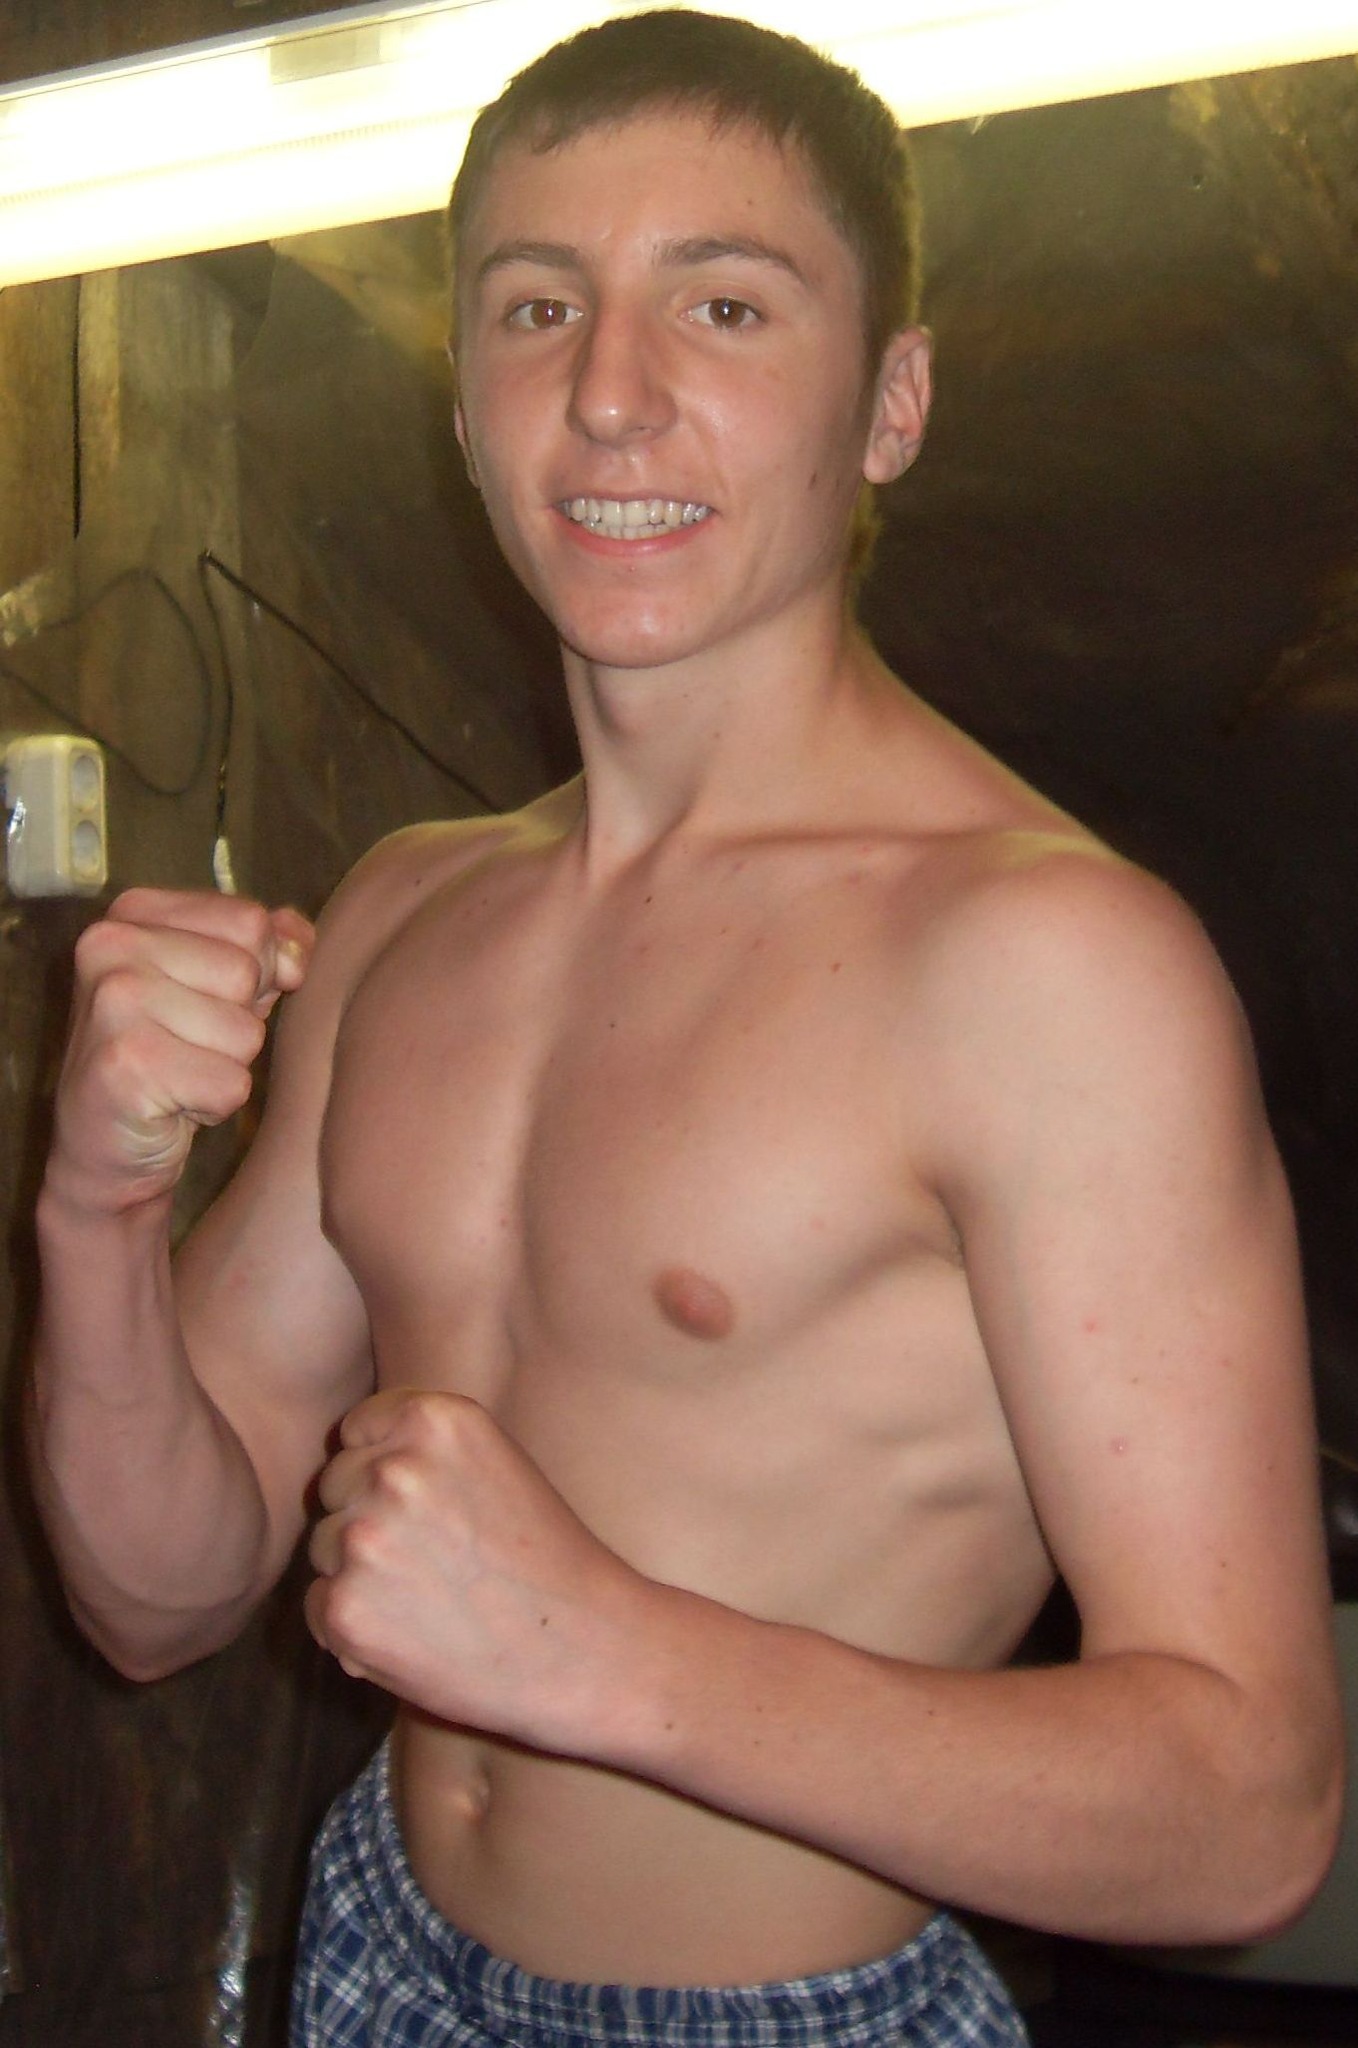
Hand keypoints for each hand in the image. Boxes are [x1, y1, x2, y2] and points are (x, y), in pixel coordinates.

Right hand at [48, 887, 313, 1212]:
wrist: (101, 1147)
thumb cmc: (169, 1055)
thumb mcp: (220, 985)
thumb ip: (266, 946)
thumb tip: (299, 948)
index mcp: (133, 913)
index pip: (249, 921)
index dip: (257, 971)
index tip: (208, 1002)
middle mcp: (111, 946)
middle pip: (249, 973)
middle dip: (240, 1022)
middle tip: (188, 1046)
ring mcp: (113, 1003)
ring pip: (246, 1033)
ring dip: (227, 1066)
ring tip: (178, 1073)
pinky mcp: (125, 1066)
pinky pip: (231, 1083)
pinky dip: (215, 1105)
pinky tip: (171, 1105)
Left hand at [305, 1389, 644, 1752]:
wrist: (582, 1650)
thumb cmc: (546, 1560)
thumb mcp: (496, 1463)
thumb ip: (423, 1450)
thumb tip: (343, 1460)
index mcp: (436, 1419)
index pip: (358, 1429)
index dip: (385, 1469)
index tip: (427, 1507)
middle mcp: (394, 1469)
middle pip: (335, 1486)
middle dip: (369, 1520)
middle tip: (435, 1561)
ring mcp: (365, 1539)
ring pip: (324, 1547)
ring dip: (358, 1574)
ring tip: (432, 1599)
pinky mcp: (346, 1609)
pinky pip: (319, 1605)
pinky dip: (353, 1625)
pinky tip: (414, 1634)